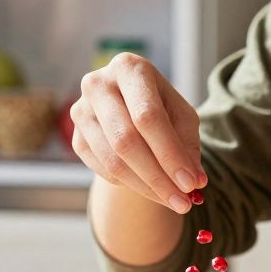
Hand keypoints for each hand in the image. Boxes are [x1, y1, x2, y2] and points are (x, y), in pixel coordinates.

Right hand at [71, 53, 205, 212]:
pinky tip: (150, 187)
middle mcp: (98, 84)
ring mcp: (81, 111)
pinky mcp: (75, 137)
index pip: (148, 116)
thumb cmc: (161, 107)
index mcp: (129, 68)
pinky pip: (103, 170)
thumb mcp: (182, 118)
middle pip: (126, 140)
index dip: (170, 153)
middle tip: (184, 202)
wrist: (128, 107)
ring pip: (113, 161)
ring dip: (146, 187)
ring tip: (173, 200)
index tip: (191, 184)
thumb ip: (188, 146)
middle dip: (158, 177)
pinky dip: (130, 185)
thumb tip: (195, 182)